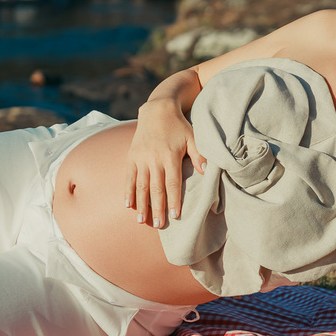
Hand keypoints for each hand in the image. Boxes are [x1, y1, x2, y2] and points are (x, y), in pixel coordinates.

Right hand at [125, 98, 205, 226]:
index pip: (172, 183)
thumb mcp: (192, 137)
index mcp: (170, 156)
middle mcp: (153, 158)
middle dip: (157, 208)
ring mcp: (140, 158)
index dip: (174, 200)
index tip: (175, 215)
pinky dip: (128, 191)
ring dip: (141, 204)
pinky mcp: (131, 157)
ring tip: (142, 221)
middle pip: (155, 188)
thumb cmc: (178, 126)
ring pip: (140, 185)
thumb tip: (207, 171)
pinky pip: (129, 177)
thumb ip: (199, 155)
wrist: (156, 110)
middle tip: (159, 226)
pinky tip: (128, 205)